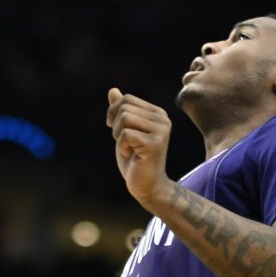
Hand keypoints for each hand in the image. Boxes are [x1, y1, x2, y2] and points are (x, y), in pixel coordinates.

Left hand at [107, 87, 171, 209]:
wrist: (147, 186)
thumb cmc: (134, 158)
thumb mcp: (124, 131)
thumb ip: (121, 111)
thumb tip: (113, 90)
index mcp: (157, 113)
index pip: (127, 99)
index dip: (114, 112)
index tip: (116, 130)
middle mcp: (162, 119)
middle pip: (124, 107)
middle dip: (115, 125)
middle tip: (124, 143)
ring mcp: (161, 131)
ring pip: (125, 118)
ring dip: (118, 135)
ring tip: (128, 148)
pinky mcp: (155, 143)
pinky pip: (126, 134)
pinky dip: (122, 146)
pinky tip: (131, 155)